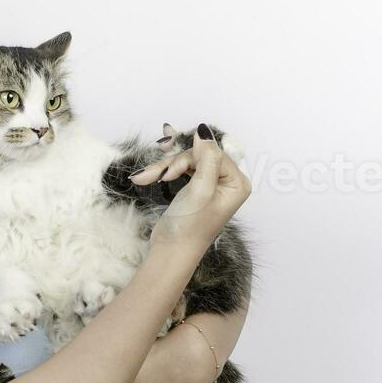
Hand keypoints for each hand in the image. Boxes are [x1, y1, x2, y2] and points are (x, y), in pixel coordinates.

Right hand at [130, 123, 249, 252]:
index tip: (169, 173)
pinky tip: (146, 175)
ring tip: (144, 178)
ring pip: (185, 161)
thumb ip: (207, 158)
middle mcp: (227, 181)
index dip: (189, 159)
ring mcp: (210, 184)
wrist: (170, 252)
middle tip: (158, 177)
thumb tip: (203, 131)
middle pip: (198, 155)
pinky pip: (179, 168)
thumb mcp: (201, 190)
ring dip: (164, 168)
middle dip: (173, 164)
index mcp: (237, 183)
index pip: (212, 153)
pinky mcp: (194, 187)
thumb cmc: (189, 227)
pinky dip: (163, 171)